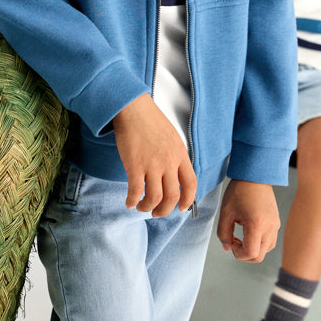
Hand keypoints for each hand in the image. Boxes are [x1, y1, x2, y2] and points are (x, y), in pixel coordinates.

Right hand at [112, 93, 196, 216]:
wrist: (133, 108)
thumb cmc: (150, 120)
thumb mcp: (171, 137)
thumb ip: (175, 156)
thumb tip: (174, 174)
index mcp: (180, 154)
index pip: (191, 184)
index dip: (188, 200)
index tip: (181, 208)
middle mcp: (169, 161)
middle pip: (172, 196)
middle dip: (164, 210)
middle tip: (157, 212)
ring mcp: (152, 164)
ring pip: (155, 198)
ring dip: (147, 207)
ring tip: (142, 207)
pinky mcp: (135, 165)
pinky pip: (135, 191)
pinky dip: (132, 201)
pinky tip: (129, 202)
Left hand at [216, 179, 279, 262]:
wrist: (255, 175)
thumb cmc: (239, 190)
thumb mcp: (226, 212)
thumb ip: (223, 234)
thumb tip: (227, 248)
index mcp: (257, 224)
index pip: (251, 253)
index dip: (238, 254)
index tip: (231, 243)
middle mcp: (270, 227)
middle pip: (259, 255)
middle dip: (244, 254)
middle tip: (234, 241)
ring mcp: (275, 225)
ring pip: (265, 250)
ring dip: (252, 249)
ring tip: (241, 236)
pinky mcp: (277, 222)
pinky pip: (270, 241)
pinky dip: (259, 243)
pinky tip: (249, 232)